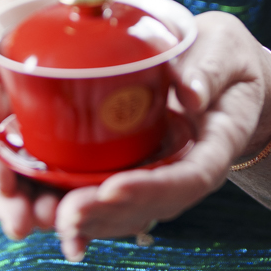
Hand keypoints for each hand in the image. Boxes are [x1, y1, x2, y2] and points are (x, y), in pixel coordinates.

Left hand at [0, 0, 270, 260]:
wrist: (223, 73)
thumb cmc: (223, 56)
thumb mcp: (224, 49)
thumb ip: (209, 68)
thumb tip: (190, 93)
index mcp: (215, 145)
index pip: (189, 177)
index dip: (151, 187)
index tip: (113, 187)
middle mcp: (189, 171)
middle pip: (151, 205)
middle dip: (106, 213)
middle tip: (65, 214)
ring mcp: (163, 177)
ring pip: (127, 212)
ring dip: (87, 221)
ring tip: (47, 219)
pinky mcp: (139, 172)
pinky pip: (111, 200)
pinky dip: (82, 212)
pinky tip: (46, 216)